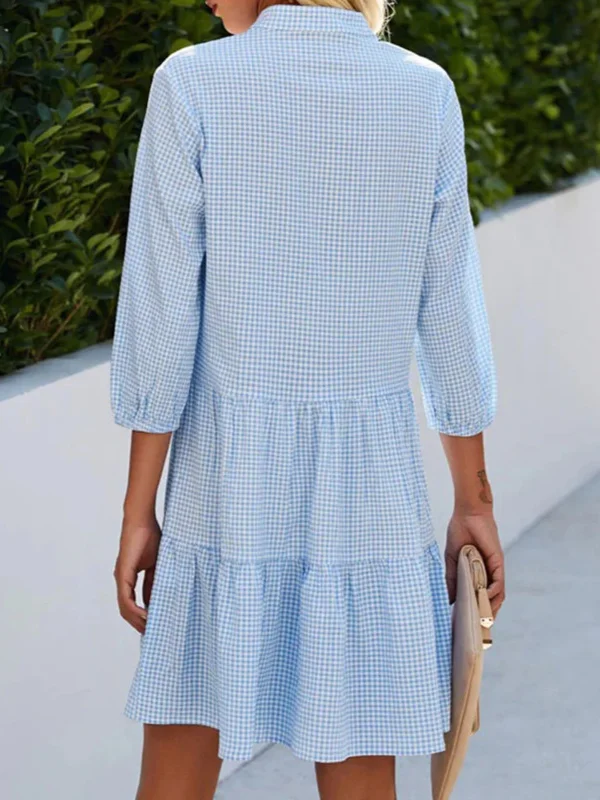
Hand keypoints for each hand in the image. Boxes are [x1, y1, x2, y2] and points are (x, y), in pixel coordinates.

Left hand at [114, 513, 160, 632]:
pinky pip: (126, 599)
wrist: (142, 521)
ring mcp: (121, 577)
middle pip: (127, 610)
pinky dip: (135, 610)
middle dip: (139, 623)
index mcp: (129, 577)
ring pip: (125, 608)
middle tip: (153, 634)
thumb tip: (154, 600)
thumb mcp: (156, 565)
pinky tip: (145, 616)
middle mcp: (122, 580)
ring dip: (137, 620)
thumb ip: (154, 582)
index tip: (154, 626)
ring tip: (150, 629)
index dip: (143, 616)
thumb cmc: (150, 537)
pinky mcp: (123, 574)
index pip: (134, 603)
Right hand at [444, 509, 504, 617]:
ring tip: (483, 621)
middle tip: (478, 631)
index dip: (477, 612)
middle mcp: (488, 573)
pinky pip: (499, 582)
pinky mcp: (498, 561)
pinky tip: (486, 599)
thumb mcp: (452, 560)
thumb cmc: (459, 533)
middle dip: (486, 616)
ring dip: (492, 608)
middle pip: (492, 600)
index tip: (469, 626)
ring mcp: (494, 568)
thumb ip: (451, 579)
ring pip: (498, 594)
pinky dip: (494, 593)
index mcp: (477, 573)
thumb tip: (448, 600)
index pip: (480, 597)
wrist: (467, 514)